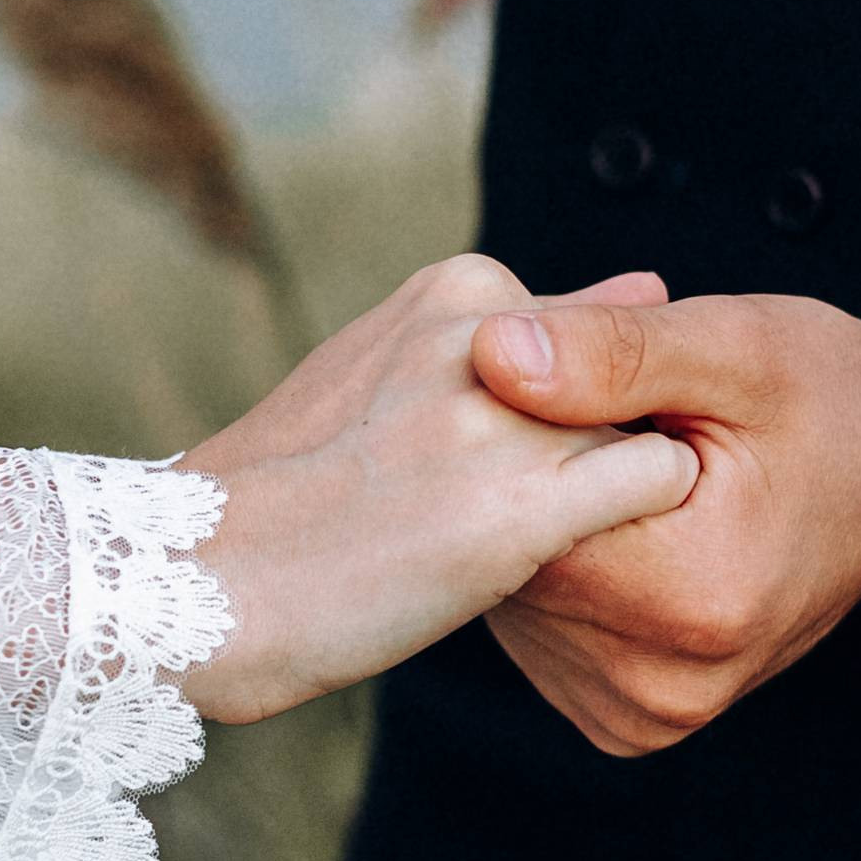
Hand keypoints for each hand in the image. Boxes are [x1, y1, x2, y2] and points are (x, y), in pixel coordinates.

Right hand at [177, 259, 696, 724]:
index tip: (457, 466)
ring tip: (495, 540)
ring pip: (639, 432)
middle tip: (475, 510)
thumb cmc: (292, 488)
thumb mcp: (391, 363)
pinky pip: (660, 484)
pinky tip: (549, 559)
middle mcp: (493, 334)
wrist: (200, 579)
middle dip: (579, 451)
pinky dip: (637, 524)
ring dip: (600, 493)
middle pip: (613, 386)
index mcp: (457, 287)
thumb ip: (519, 329)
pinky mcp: (530, 506)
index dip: (539, 420)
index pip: (578, 339)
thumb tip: (649, 282)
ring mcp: (512, 419)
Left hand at [466, 293, 860, 756]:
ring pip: (514, 598)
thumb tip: (493, 354)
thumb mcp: (733, 346)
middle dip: (527, 480)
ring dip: (536, 528)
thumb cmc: (824, 396)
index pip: (521, 510)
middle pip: (510, 562)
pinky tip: (611, 527)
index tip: (575, 382)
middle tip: (595, 414)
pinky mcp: (627, 723)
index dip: (521, 429)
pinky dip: (560, 573)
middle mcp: (662, 683)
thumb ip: (615, 351)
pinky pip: (542, 634)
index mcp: (691, 595)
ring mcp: (641, 715)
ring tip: (613, 472)